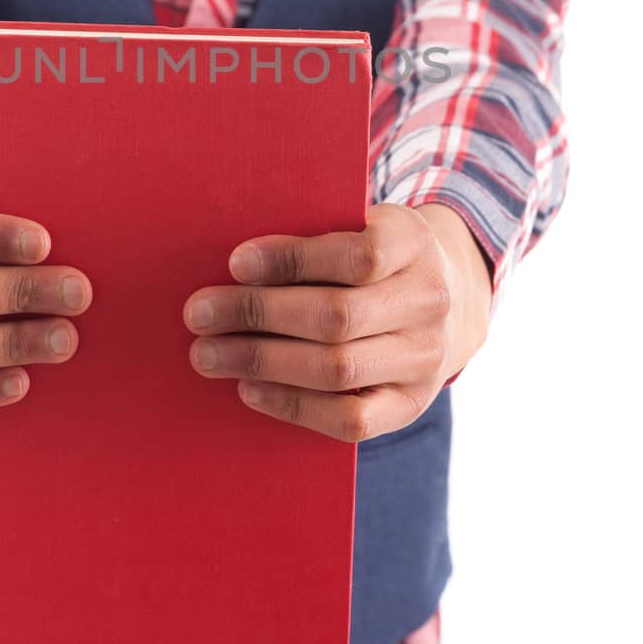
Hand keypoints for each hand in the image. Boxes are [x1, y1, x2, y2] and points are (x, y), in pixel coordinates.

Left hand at [182, 201, 492, 442]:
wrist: (444, 299)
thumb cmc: (370, 254)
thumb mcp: (357, 224)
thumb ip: (311, 232)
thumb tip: (233, 262)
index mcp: (414, 241)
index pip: (358, 255)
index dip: (293, 259)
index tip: (235, 263)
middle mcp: (430, 302)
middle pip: (338, 315)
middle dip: (258, 314)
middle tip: (198, 315)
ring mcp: (426, 359)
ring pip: (339, 369)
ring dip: (262, 362)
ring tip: (208, 355)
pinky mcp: (411, 405)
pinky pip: (350, 419)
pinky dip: (293, 405)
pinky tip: (249, 390)